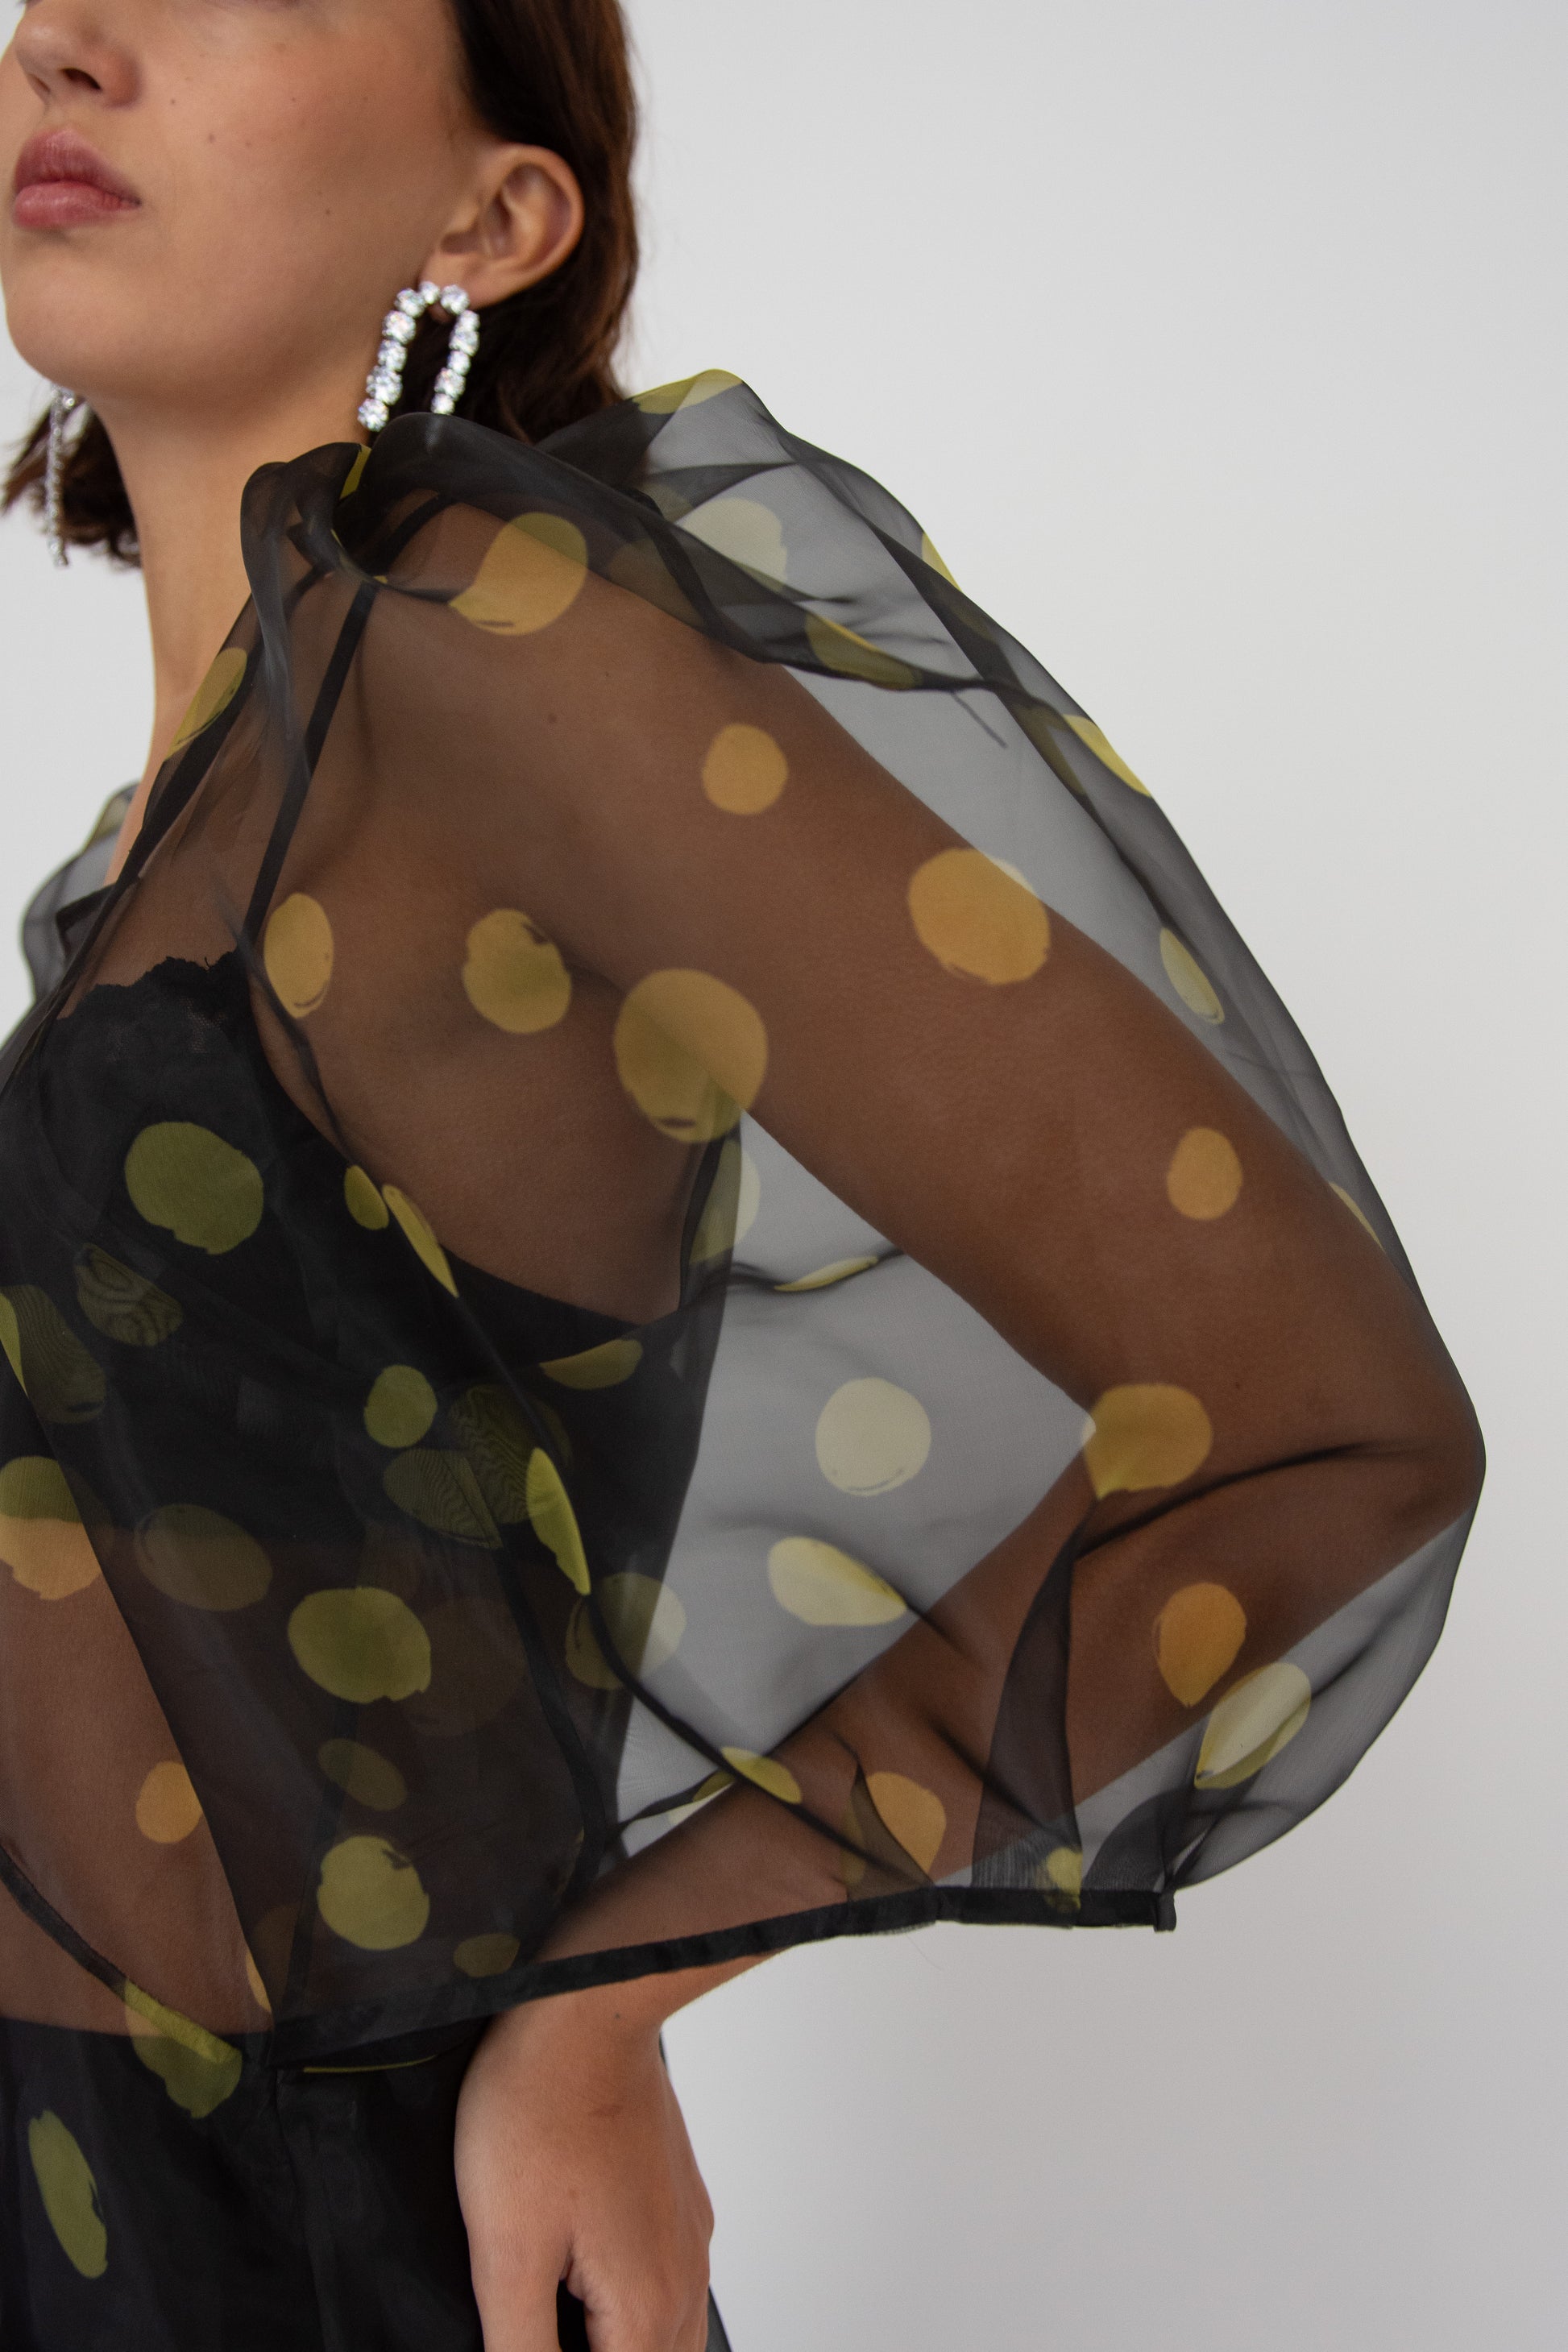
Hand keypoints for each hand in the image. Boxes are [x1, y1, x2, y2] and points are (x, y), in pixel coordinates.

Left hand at [455, 1983, 714, 2351]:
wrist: (587, 2006)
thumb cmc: (538, 2109)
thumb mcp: (505, 2251)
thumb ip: (520, 2350)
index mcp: (647, 2308)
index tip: (525, 2338)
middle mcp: (685, 2279)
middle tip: (535, 2332)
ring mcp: (688, 2235)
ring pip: (671, 2339)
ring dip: (618, 2345)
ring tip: (554, 2316)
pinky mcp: (678, 2199)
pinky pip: (670, 2286)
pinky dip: (633, 2314)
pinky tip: (581, 2282)